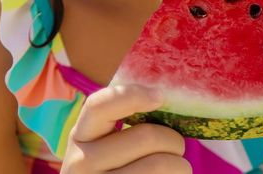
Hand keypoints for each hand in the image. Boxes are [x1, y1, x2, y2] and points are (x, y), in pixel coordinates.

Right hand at [60, 84, 190, 173]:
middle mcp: (82, 162)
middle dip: (174, 139)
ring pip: (160, 164)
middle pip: (146, 136)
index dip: (132, 95)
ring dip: (181, 164)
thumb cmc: (116, 169)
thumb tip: (163, 98)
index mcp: (81, 136)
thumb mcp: (107, 145)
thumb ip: (127, 123)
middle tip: (176, 148)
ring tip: (176, 167)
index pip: (98, 106)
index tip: (160, 97)